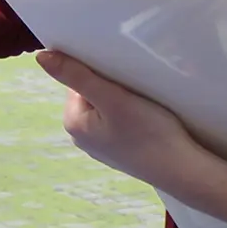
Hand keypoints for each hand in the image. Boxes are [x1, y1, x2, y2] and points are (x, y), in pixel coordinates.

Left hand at [35, 50, 203, 187]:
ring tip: (145, 102)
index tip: (121, 73)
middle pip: (92, 92)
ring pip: (109, 105)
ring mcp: (103, 145)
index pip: (77, 80)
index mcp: (73, 123)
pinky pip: (122, 120)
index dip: (99, 71)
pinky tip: (150, 117)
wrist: (184, 170)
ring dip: (125, 97)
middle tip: (136, 87)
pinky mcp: (123, 148)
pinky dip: (134, 113)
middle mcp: (82, 136)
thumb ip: (77, 76)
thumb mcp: (112, 98)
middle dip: (112, 84)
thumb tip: (42, 56)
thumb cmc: (149, 134)